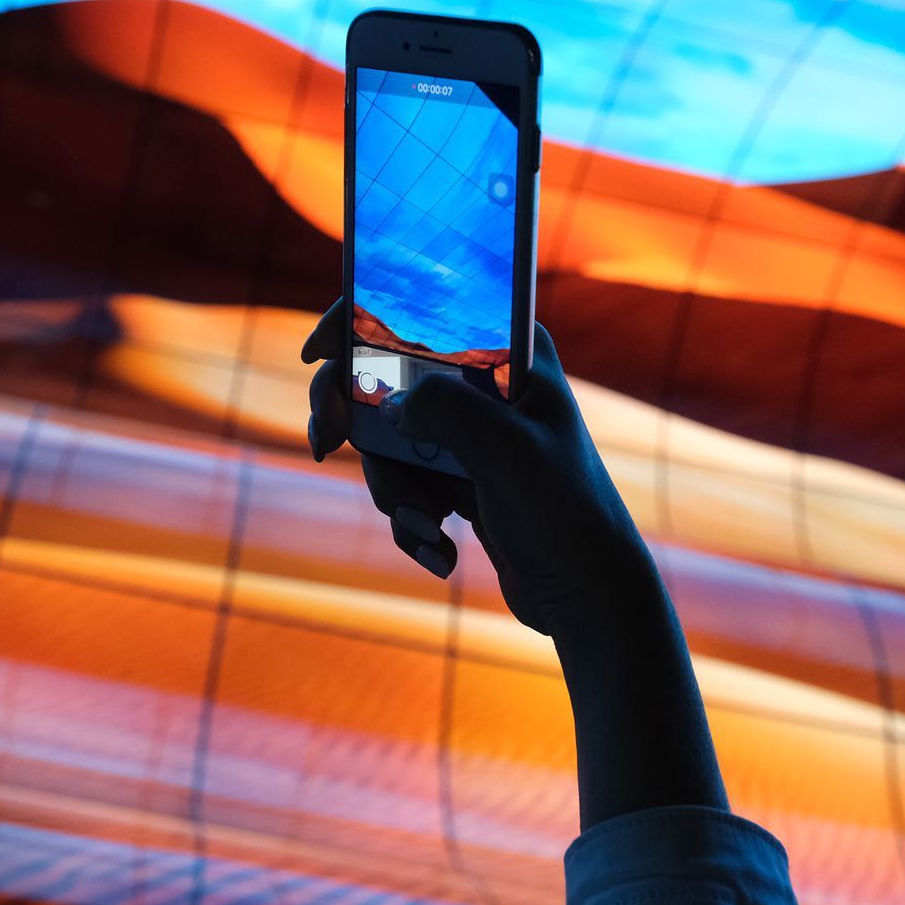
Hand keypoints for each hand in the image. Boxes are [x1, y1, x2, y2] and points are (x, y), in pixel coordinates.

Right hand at [302, 298, 662, 638]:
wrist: (588, 596)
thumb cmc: (564, 514)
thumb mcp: (505, 451)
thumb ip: (445, 409)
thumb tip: (389, 403)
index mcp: (510, 354)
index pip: (424, 309)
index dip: (361, 316)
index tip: (316, 351)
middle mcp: (488, 384)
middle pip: (387, 376)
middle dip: (354, 417)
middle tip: (324, 439)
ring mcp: (470, 432)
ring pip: (388, 442)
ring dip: (394, 490)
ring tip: (430, 526)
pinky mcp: (459, 477)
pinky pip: (404, 485)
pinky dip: (411, 520)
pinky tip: (442, 550)